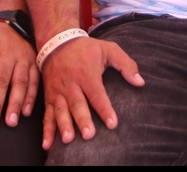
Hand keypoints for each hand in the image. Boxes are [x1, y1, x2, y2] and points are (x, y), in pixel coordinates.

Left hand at [0, 21, 38, 128]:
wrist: (9, 23)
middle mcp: (6, 52)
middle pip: (0, 80)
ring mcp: (22, 57)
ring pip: (20, 81)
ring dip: (15, 103)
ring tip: (10, 122)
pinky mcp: (33, 62)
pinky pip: (34, 80)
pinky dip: (31, 97)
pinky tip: (25, 113)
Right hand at [40, 36, 142, 150]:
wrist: (56, 42)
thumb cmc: (86, 49)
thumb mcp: (108, 49)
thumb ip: (126, 64)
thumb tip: (140, 82)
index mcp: (86, 73)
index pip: (96, 93)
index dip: (104, 108)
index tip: (112, 123)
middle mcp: (71, 83)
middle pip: (77, 103)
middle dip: (82, 119)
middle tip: (89, 134)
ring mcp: (58, 91)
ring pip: (60, 110)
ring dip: (63, 125)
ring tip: (68, 139)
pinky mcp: (49, 97)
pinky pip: (47, 115)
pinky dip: (46, 130)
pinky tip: (47, 144)